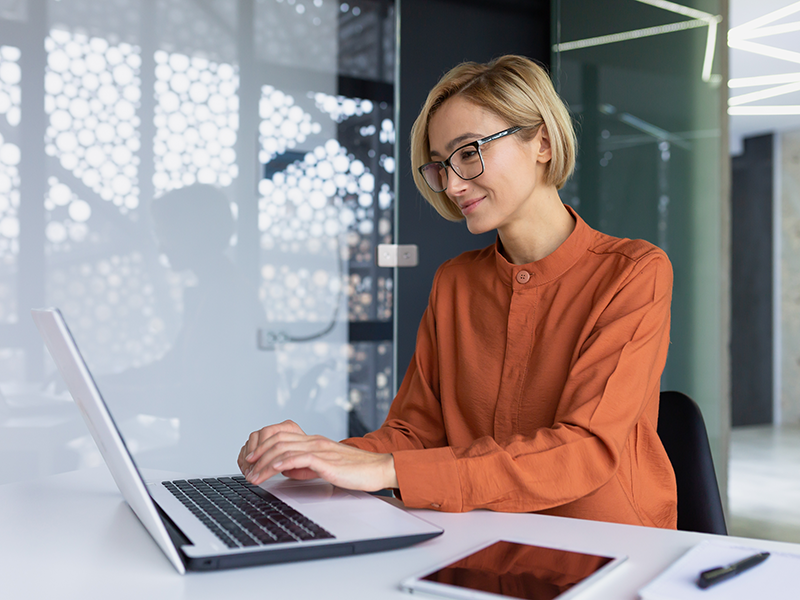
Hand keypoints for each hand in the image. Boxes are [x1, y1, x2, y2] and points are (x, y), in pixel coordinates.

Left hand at [238, 420, 397, 491]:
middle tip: (248, 470)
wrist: (378, 469)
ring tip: (255, 477)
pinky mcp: (327, 461)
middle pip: (278, 440)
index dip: (263, 446)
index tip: (252, 460)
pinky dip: (283, 463)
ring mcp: (320, 449)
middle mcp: (315, 441)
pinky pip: (300, 458)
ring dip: (266, 464)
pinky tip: (274, 470)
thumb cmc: (355, 470)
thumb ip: (306, 466)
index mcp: (314, 441)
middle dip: (259, 455)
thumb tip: (287, 470)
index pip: (282, 436)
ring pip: (285, 449)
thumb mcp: (325, 467)